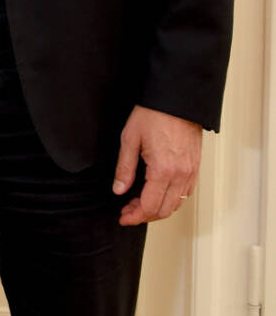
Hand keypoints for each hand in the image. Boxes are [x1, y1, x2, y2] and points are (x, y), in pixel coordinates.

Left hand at [113, 104, 202, 224]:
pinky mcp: (195, 166)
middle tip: (128, 210)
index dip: (134, 216)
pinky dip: (172, 199)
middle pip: (164, 210)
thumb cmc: (154, 113)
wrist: (177, 98)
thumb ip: (124, 168)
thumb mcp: (130, 138)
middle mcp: (180, 175)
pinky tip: (159, 193)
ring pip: (176, 204)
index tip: (123, 217)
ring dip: (158, 209)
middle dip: (144, 215)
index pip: (149, 206)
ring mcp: (191, 171)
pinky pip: (185, 193)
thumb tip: (119, 190)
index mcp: (163, 170)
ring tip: (140, 202)